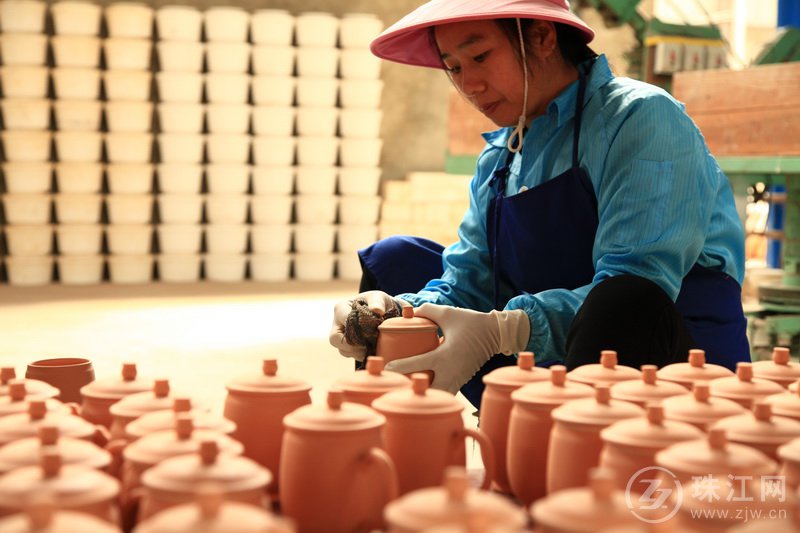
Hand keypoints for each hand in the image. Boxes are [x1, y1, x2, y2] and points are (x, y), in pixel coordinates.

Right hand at [329, 290, 405, 360]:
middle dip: (351, 345)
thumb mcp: (378, 297)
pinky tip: (372, 351)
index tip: (371, 331)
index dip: (356, 328)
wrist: (381, 311)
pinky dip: (361, 355)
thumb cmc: (376, 302)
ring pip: (342, 349)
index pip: (342, 320)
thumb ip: (377, 302)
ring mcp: (340, 336)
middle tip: (368, 345)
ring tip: (372, 348)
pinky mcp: (347, 345)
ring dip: (357, 352)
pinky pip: (350, 355)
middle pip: (334, 339)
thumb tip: (377, 310)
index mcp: (340, 308)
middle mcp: (337, 323)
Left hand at [384, 303, 529, 393]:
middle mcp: (451, 371)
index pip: (418, 364)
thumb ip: (427, 310)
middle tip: (394, 385)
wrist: (495, 334)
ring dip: (423, 396)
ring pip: (436, 396)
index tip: (386, 368)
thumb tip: (409, 311)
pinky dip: (433, 395)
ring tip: (406, 390)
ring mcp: (457, 379)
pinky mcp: (460, 382)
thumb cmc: (471, 322)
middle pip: (427, 391)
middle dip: (410, 391)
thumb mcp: (448, 313)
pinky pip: (444, 393)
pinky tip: (422, 391)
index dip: (400, 367)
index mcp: (445, 355)